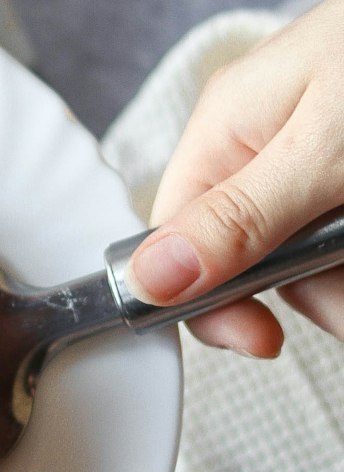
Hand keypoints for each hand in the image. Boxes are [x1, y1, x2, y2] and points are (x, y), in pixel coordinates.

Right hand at [125, 0, 343, 355]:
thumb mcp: (321, 151)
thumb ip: (240, 218)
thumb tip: (147, 278)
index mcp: (227, 131)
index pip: (181, 239)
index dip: (215, 300)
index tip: (265, 340)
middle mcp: (262, 143)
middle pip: (259, 258)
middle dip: (317, 290)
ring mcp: (315, 152)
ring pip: (317, 253)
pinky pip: (343, 229)